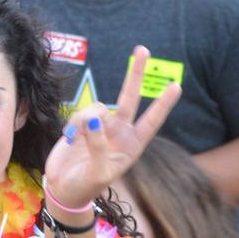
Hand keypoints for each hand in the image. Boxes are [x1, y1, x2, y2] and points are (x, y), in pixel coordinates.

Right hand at [44, 46, 181, 206]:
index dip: (163, 104)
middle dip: (135, 73)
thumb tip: (94, 121)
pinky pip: (81, 113)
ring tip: (75, 141)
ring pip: (97, 107)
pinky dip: (74, 124)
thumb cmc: (85, 186)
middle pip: (130, 98)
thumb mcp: (97, 173)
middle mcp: (120, 132)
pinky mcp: (83, 123)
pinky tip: (69, 139)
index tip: (176, 86)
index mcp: (132, 146)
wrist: (63, 187)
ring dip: (85, 120)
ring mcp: (101, 126)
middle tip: (143, 49)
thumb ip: (98, 147)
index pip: (151, 122)